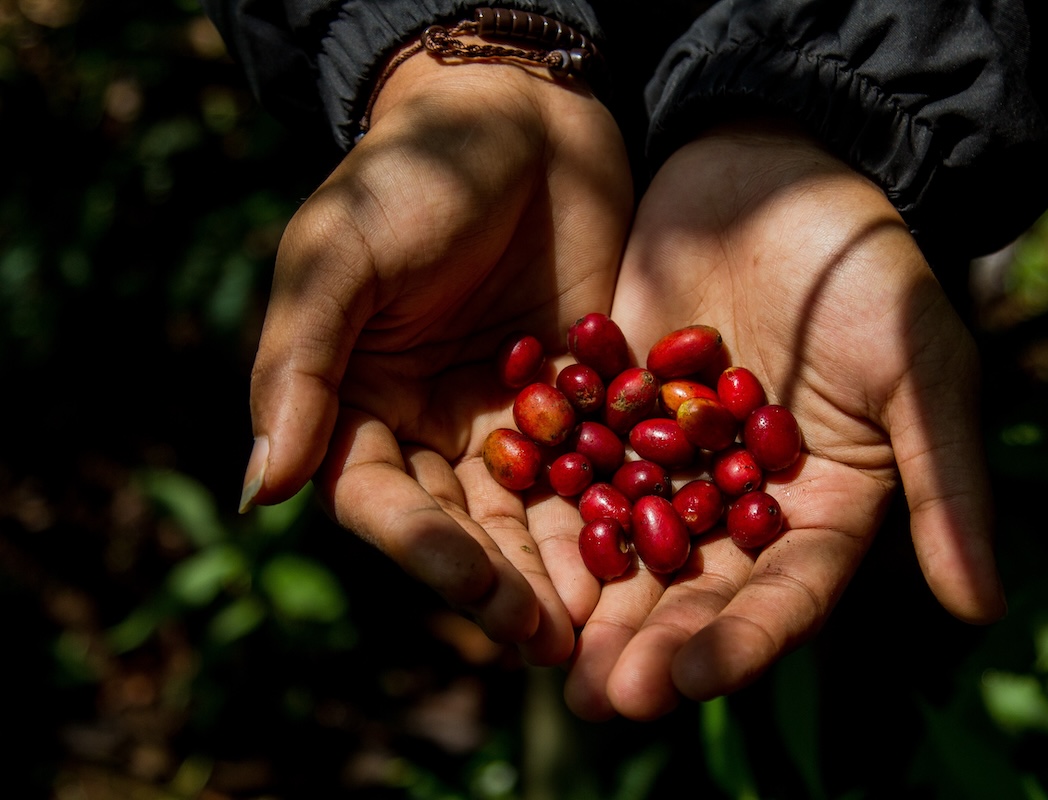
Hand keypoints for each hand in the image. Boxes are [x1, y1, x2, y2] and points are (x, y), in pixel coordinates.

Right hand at [238, 54, 632, 664]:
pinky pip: (595, 463)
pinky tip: (652, 551)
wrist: (521, 117)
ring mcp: (510, 418)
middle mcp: (430, 427)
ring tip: (603, 624)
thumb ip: (298, 365)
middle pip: (460, 524)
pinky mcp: (580, 397)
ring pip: (531, 511)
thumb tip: (260, 490)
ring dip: (561, 569)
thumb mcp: (339, 256)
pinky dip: (617, 507)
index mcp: (356, 405)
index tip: (475, 585)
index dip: (423, 548)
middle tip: (550, 640)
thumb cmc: (411, 174)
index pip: (380, 498)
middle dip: (502, 583)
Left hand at [564, 121, 1005, 719]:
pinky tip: (503, 549)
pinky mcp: (610, 412)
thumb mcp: (917, 366)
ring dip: (588, 601)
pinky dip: (545, 509)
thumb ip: (943, 482)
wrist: (778, 169)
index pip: (786, 593)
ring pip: (626, 545)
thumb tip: (985, 612)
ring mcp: (670, 460)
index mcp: (820, 507)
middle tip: (597, 697)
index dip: (744, 642)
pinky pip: (575, 469)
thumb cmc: (866, 267)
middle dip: (650, 643)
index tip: (693, 680)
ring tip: (542, 652)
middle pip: (696, 589)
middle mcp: (742, 500)